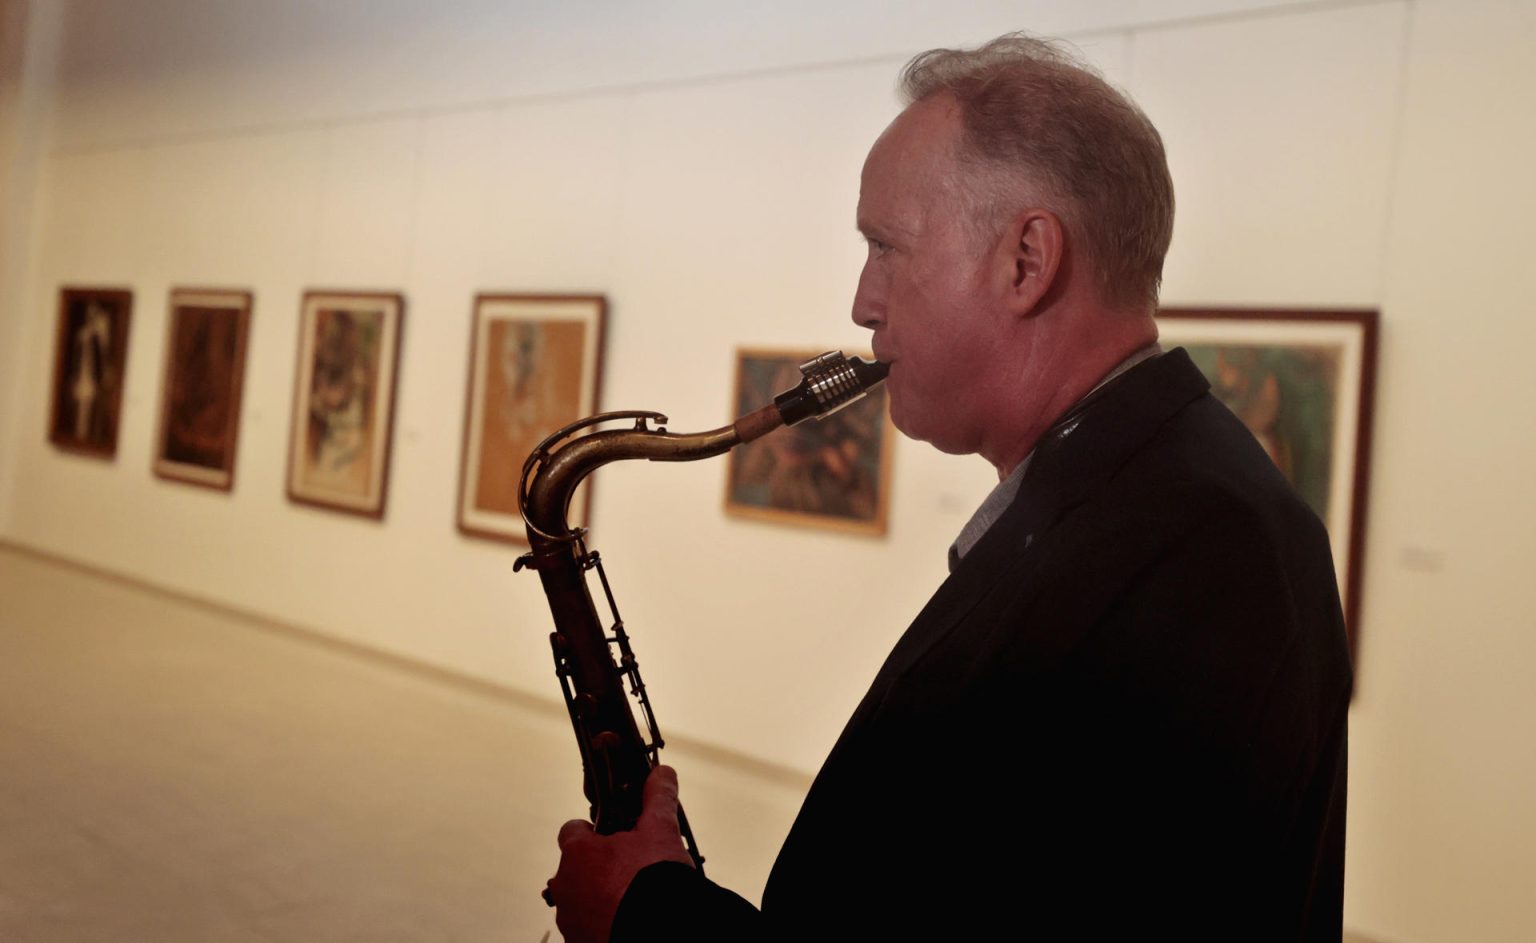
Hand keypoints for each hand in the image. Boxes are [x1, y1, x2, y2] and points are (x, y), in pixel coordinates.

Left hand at [546, 765, 695, 942]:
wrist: (660, 931)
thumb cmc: (653, 881)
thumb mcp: (661, 831)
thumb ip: (658, 798)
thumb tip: (663, 773)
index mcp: (578, 853)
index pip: (572, 830)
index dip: (593, 830)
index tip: (613, 835)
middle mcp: (566, 886)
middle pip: (577, 868)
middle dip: (599, 867)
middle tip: (631, 870)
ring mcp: (571, 919)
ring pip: (581, 900)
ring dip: (600, 897)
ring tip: (633, 899)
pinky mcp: (580, 942)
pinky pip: (587, 927)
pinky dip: (603, 922)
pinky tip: (628, 919)